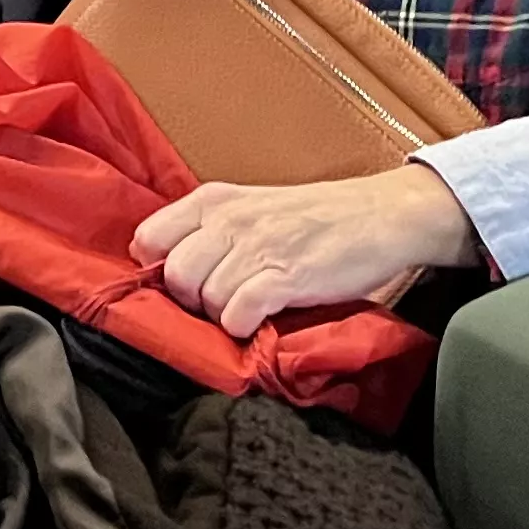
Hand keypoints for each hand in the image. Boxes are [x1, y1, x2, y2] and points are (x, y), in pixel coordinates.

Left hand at [135, 164, 481, 336]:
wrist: (380, 214)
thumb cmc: (314, 218)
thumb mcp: (250, 209)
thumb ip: (210, 231)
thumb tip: (172, 270)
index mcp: (213, 200)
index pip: (148, 238)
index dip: (157, 271)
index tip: (179, 288)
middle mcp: (228, 219)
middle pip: (173, 275)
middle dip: (189, 302)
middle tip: (216, 307)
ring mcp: (257, 247)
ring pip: (204, 298)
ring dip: (221, 317)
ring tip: (247, 311)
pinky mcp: (286, 276)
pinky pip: (238, 313)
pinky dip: (243, 328)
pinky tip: (262, 321)